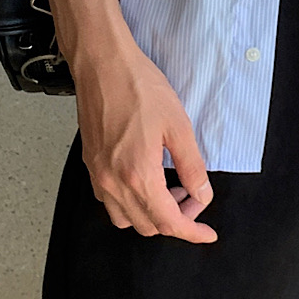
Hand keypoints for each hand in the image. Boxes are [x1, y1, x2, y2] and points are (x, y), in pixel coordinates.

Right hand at [70, 27, 218, 243]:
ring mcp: (98, 175)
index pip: (168, 222)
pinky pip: (110, 201)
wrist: (102, 65)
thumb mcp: (178, 125)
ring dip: (152, 213)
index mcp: (137, 175)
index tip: (207, 234)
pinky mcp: (90, 164)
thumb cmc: (138, 87)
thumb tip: (202, 194)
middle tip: (194, 196)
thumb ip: (192, 166)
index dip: (192, 232)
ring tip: (171, 187)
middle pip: (148, 226)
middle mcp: (113, 182)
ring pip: (126, 218)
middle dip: (176, 219)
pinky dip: (131, 202)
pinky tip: (146, 178)